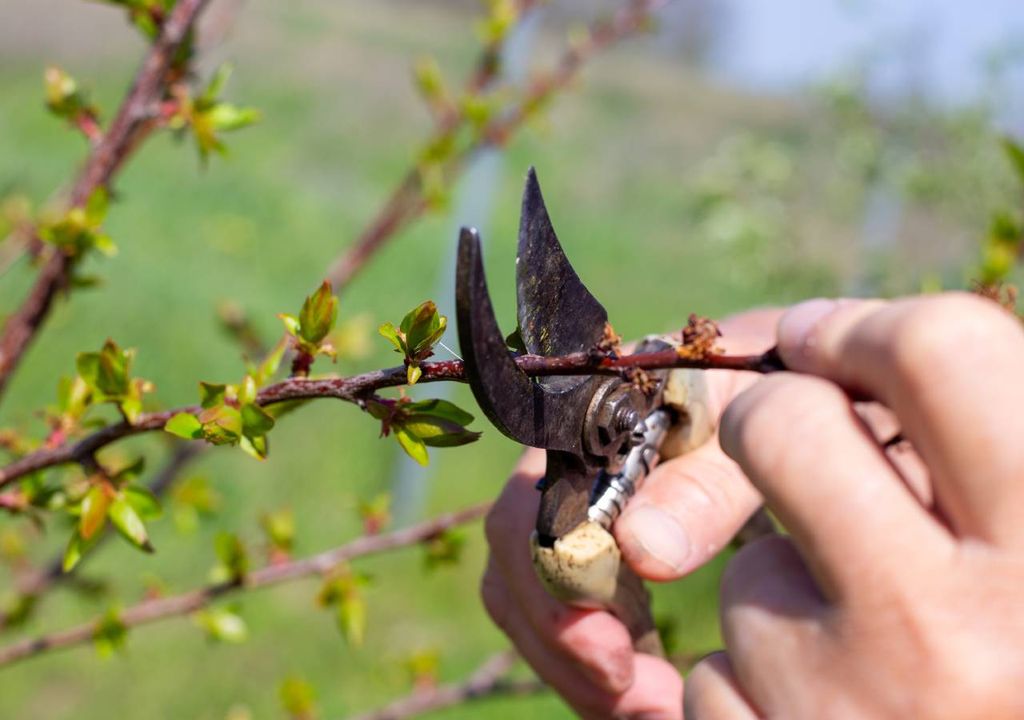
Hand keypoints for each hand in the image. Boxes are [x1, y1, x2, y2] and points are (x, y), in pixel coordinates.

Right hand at [480, 309, 780, 718]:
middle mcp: (557, 470)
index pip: (526, 515)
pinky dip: (595, 666)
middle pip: (516, 570)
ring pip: (531, 603)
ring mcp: (571, 513)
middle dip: (564, 647)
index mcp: (580, 427)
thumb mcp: (753, 422)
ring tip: (656, 709)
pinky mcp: (597, 553)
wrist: (793, 380)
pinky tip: (652, 691)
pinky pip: (566, 616)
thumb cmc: (773, 387)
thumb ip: (706, 480)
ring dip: (578, 667)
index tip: (615, 657)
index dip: (554, 592)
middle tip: (642, 703)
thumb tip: (641, 552)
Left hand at [686, 293, 1023, 719]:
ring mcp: (852, 714)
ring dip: (792, 594)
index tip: (831, 345)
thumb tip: (847, 365)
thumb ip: (989, 465)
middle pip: (784, 426)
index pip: (942, 348)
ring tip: (886, 669)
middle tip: (793, 442)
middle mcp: (962, 635)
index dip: (870, 330)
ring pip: (748, 570)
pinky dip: (760, 694)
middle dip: (772, 422)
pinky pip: (713, 681)